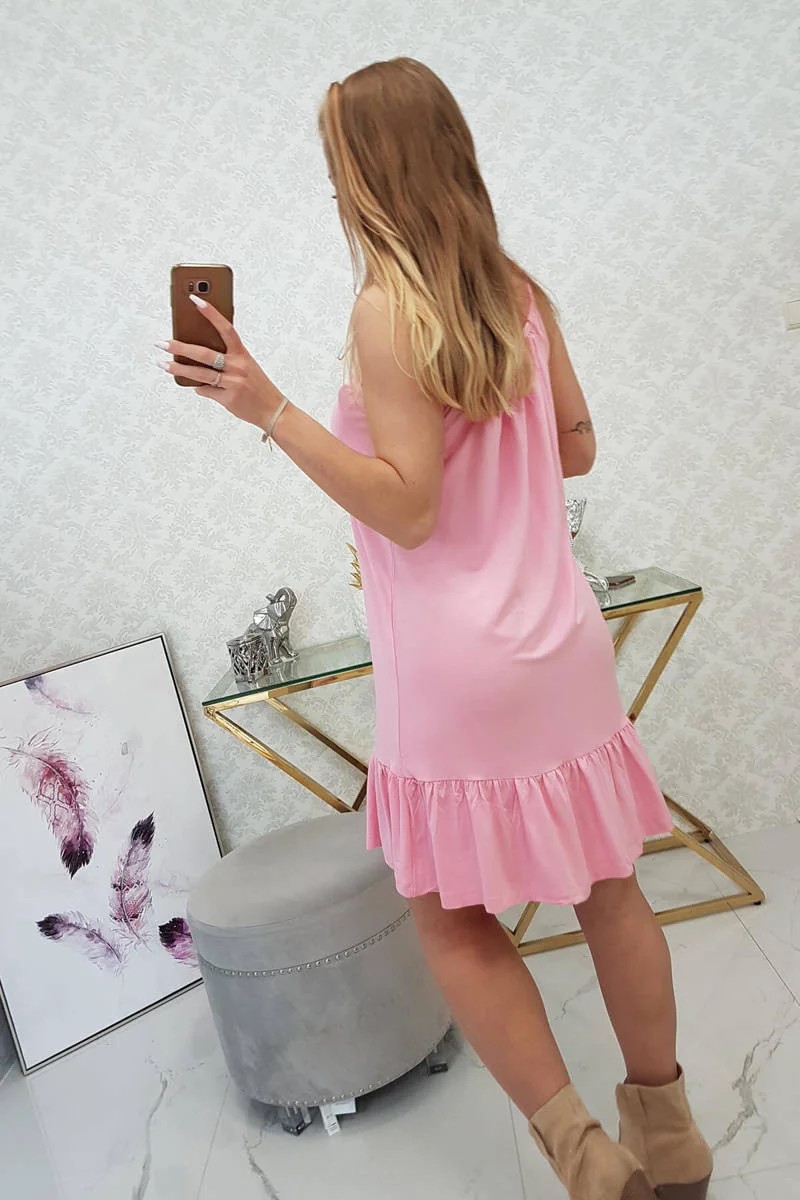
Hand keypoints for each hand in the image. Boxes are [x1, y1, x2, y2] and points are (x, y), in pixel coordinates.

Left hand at [156, 295, 283, 430]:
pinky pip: (206, 391)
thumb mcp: (246, 365)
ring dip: (178, 369)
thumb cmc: (257, 385)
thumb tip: (199, 356)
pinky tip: (194, 386)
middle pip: (204, 354)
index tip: (194, 300)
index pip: (226, 328)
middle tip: (162, 343)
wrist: (273, 410)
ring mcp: (233, 383)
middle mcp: (238, 366)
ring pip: (199, 374)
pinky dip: (198, 388)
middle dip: (180, 348)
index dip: (211, 313)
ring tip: (162, 364)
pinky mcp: (228, 399)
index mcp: (242, 353)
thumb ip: (227, 358)